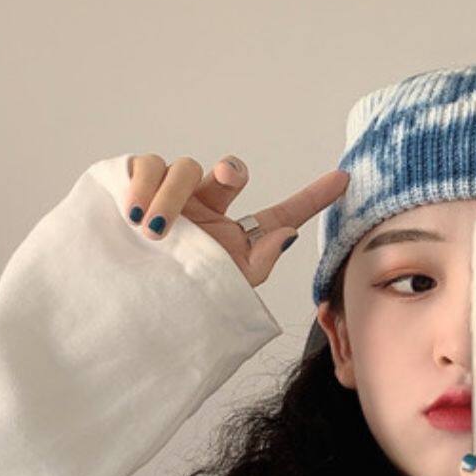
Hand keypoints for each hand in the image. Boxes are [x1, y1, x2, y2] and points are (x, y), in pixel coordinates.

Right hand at [123, 154, 349, 287]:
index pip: (280, 211)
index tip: (344, 181)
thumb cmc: (181, 301)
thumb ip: (258, 262)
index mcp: (235, 232)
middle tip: (225, 179)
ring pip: (182, 166)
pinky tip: (136, 213)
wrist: (131, 310)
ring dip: (172, 193)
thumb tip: (287, 233)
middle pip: (228, 172)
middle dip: (230, 170)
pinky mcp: (136, 188)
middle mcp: (207, 206)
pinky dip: (141, 182)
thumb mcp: (225, 289)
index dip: (312, 196)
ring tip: (156, 228)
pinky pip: (143, 165)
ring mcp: (172, 196)